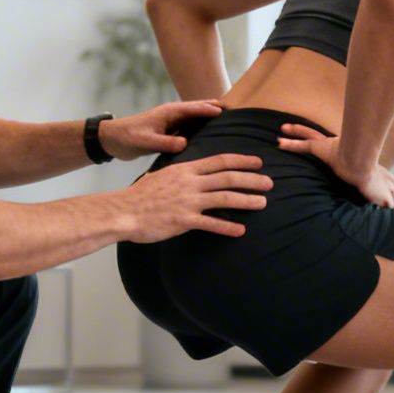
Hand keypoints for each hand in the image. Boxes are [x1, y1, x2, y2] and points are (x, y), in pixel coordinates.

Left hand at [98, 100, 224, 160]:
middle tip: (236, 110)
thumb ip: (165, 142)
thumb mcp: (146, 141)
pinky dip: (201, 128)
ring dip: (210, 118)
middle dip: (216, 108)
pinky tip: (210, 136)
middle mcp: (172, 114)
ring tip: (229, 122)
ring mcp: (171, 122)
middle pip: (199, 108)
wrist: (112, 140)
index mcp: (169, 112)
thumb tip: (185, 143)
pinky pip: (190, 127)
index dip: (211, 108)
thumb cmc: (127, 138)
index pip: (195, 108)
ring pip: (196, 118)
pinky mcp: (169, 131)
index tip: (227, 111)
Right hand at [123, 154, 270, 240]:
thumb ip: (176, 174)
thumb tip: (182, 171)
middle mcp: (190, 182)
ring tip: (263, 203)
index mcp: (186, 169)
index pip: (220, 160)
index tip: (258, 162)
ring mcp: (188, 201)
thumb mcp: (160, 176)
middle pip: (228, 177)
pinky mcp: (184, 220)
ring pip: (225, 198)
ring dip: (246, 200)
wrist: (123, 211)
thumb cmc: (139, 196)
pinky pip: (211, 224)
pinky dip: (227, 228)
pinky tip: (240, 231)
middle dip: (252, 179)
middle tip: (270, 182)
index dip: (242, 160)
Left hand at [278, 123, 393, 207]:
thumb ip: (383, 198)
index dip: (326, 146)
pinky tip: (279, 142)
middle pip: (317, 135)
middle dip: (305, 131)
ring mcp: (328, 147)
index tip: (323, 145)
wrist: (363, 168)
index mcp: (346, 156)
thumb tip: (393, 209)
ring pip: (309, 135)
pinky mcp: (322, 149)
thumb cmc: (370, 178)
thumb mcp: (379, 191)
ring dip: (296, 132)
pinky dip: (291, 144)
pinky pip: (303, 145)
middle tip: (291, 128)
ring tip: (283, 128)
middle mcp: (337, 147)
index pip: (336, 150)